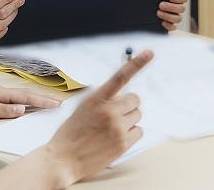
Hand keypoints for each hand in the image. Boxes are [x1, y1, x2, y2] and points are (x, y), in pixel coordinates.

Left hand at [0, 85, 60, 120]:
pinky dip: (23, 102)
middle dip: (42, 98)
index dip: (42, 100)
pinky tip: (24, 105)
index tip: (56, 103)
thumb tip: (22, 109)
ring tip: (47, 103)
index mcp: (0, 92)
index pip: (26, 97)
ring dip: (34, 100)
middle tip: (58, 103)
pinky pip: (12, 100)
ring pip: (20, 97)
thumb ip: (2, 109)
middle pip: (26, 95)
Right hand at [45, 50, 152, 185]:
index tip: (150, 52)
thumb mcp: (84, 108)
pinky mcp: (123, 143)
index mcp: (97, 98)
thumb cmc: (72, 133)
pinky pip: (139, 131)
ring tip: (111, 129)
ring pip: (137, 115)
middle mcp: (109, 111)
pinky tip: (115, 139)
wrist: (63, 160)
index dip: (137, 63)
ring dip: (128, 120)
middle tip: (115, 115)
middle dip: (128, 105)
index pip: (120, 76)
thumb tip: (124, 93)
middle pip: (135, 99)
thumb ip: (103, 99)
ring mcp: (117, 127)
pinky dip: (131, 134)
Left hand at [157, 0, 187, 30]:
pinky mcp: (171, 25)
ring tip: (158, 13)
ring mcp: (176, 17)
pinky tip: (162, 22)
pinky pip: (173, 27)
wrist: (147, 7)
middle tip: (161, 5)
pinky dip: (168, 25)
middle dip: (171, 7)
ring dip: (168, 16)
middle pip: (181, 9)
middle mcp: (179, 8)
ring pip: (178, 18)